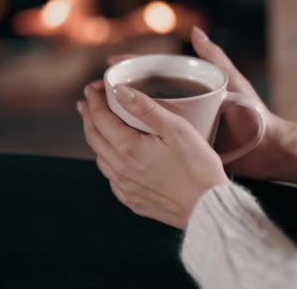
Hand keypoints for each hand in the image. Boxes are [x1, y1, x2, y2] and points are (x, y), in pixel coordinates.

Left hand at [77, 82, 229, 228]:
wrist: (208, 207)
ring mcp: (125, 188)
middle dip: (88, 116)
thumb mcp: (176, 129)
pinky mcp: (133, 201)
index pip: (100, 117)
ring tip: (99, 126)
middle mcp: (121, 169)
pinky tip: (116, 158)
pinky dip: (108, 162)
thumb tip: (120, 91)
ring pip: (100, 158)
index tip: (92, 88)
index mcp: (129, 148)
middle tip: (88, 103)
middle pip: (94, 137)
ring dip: (96, 139)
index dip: (94, 100)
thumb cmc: (198, 168)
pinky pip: (112, 178)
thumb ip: (146, 108)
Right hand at [104, 27, 296, 185]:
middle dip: (118, 94)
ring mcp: (182, 127)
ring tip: (98, 116)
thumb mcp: (234, 83)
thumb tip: (196, 32)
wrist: (267, 149)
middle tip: (94, 94)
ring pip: (145, 119)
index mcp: (192, 88)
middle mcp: (183, 106)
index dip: (131, 68)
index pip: (155, 73)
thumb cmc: (253, 114)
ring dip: (122, 117)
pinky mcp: (184, 146)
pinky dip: (138, 139)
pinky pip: (156, 141)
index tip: (109, 66)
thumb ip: (217, 58)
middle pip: (144, 96)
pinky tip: (121, 142)